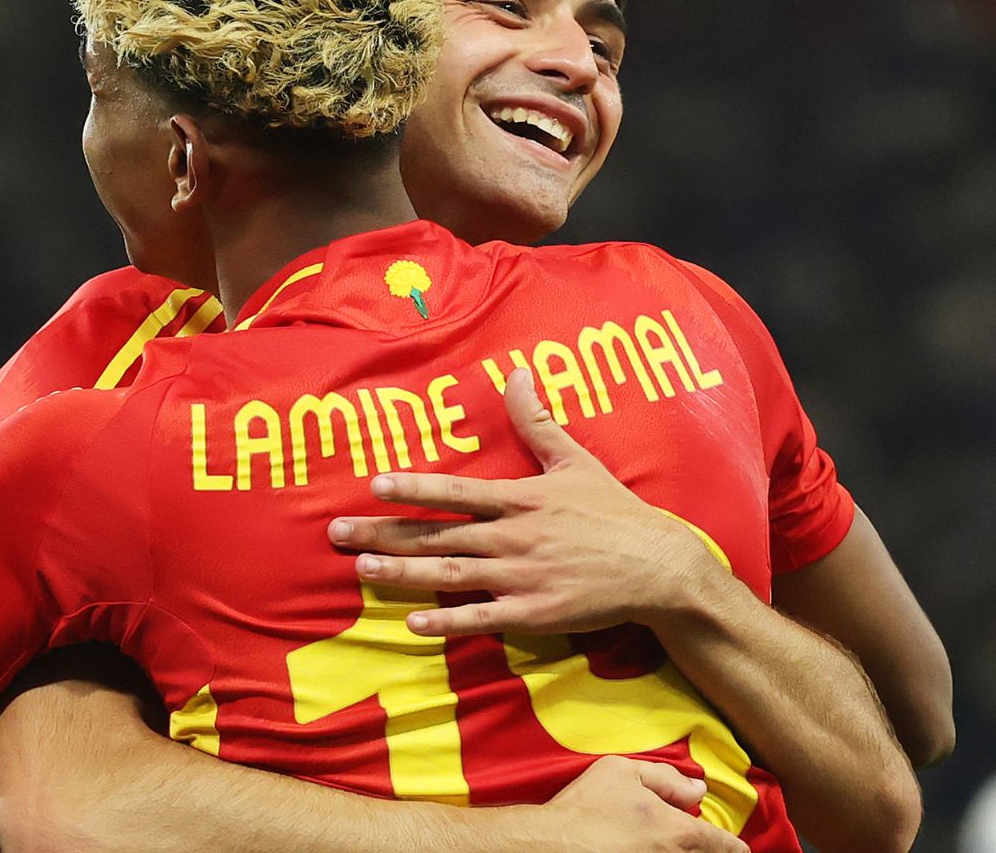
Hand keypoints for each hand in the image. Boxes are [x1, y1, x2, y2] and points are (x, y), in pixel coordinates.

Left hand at [328, 368, 731, 635]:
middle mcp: (513, 538)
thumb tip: (518, 371)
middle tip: (337, 535)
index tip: (374, 485)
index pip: (456, 492)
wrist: (659, 567)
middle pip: (438, 535)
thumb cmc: (613, 513)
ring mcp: (521, 578)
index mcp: (521, 500)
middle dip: (384, 535)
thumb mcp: (575, 461)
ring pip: (450, 575)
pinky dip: (447, 622)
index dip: (414, 488)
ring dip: (403, 575)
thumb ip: (537, 421)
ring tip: (362, 571)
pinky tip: (413, 624)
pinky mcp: (533, 614)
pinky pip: (482, 618)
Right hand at [532, 757, 748, 852]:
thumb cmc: (587, 807)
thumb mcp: (623, 771)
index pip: (724, 846)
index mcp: (679, 832)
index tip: (740, 850)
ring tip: (678, 847)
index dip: (734, 847)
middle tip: (709, 846)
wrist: (552, 845)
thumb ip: (667, 778)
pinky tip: (651, 851)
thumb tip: (697, 790)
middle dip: (712, 852)